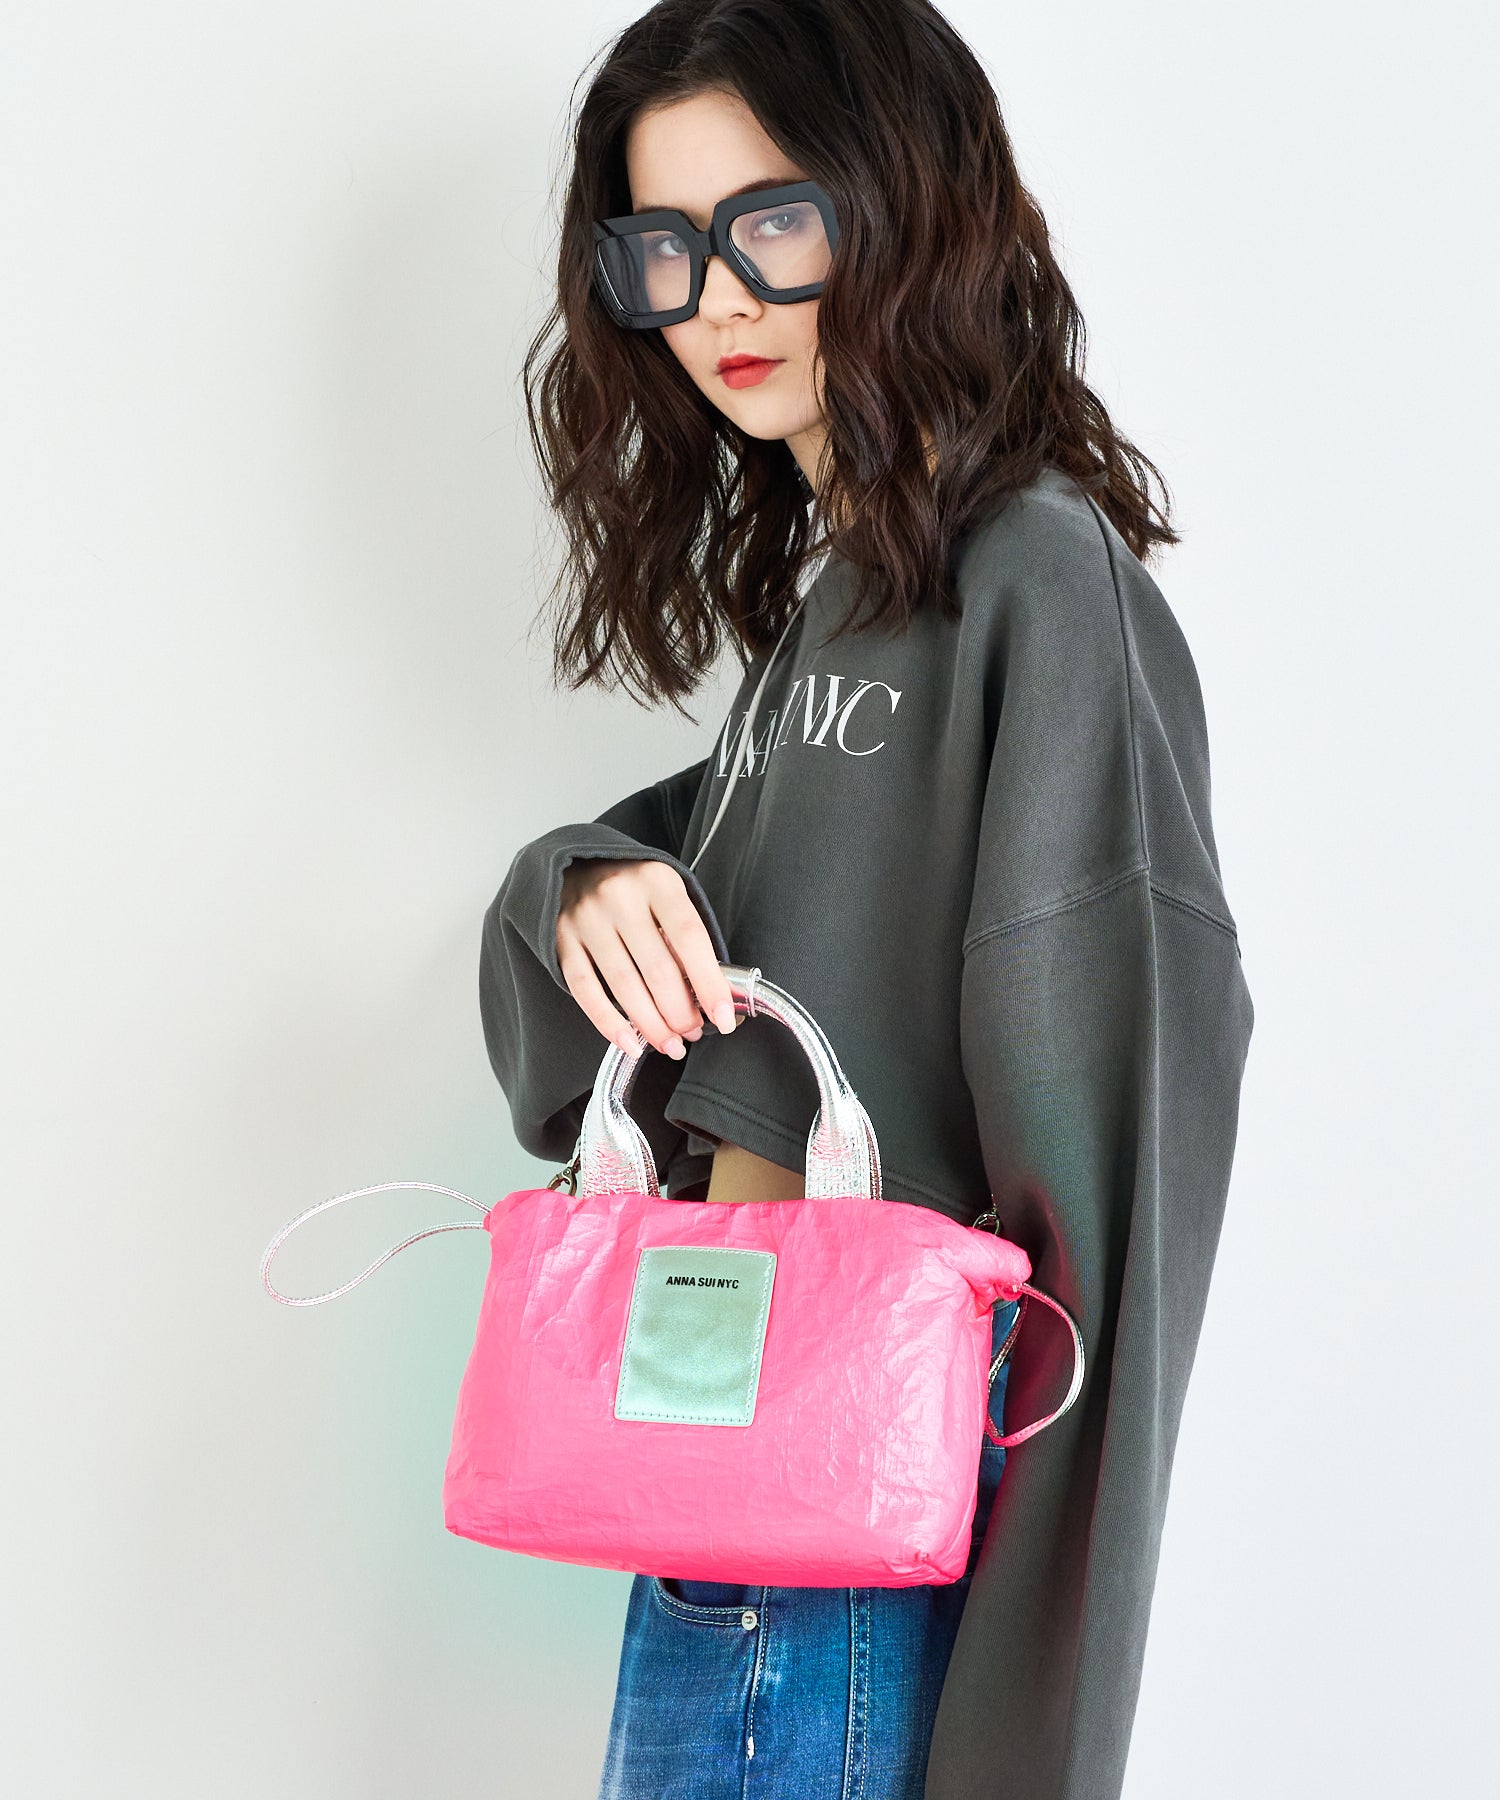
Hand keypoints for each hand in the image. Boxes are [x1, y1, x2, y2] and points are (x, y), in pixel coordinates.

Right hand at [556, 858, 738, 1059]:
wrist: (578, 865)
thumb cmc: (636, 889)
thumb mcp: (668, 895)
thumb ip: (687, 937)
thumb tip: (714, 997)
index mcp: (658, 881)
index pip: (690, 938)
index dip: (709, 984)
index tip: (723, 1018)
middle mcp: (620, 897)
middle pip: (657, 969)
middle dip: (680, 1013)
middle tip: (692, 1033)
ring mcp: (587, 918)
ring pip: (624, 985)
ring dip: (651, 1025)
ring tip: (670, 1045)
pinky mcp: (561, 939)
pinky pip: (585, 990)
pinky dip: (608, 1022)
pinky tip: (629, 1042)